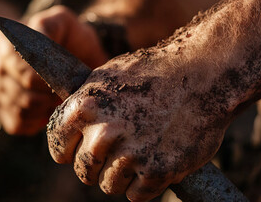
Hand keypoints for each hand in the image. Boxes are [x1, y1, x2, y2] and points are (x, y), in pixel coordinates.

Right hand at [0, 6, 107, 134]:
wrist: (72, 58)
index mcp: (4, 40)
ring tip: (61, 99)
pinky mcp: (2, 110)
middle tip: (68, 91)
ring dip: (46, 107)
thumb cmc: (68, 39)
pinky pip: (17, 123)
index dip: (40, 74)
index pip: (15, 62)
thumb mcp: (62, 21)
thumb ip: (48, 25)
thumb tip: (35, 47)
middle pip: (18, 87)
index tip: (61, 77)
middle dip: (48, 93)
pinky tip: (50, 110)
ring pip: (19, 107)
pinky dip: (38, 121)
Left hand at [47, 46, 227, 200]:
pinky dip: (144, 184)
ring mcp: (130, 155)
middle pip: (84, 171)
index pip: (58, 148)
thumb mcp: (106, 76)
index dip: (69, 150)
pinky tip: (154, 160)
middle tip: (118, 149)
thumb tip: (67, 127)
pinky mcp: (157, 171)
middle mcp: (102, 134)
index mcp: (83, 109)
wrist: (203, 74)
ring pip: (109, 185)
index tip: (79, 149)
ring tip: (139, 150)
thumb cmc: (153, 71)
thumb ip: (83, 105)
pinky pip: (136, 195)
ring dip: (121, 175)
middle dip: (96, 164)